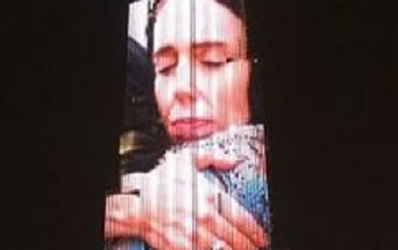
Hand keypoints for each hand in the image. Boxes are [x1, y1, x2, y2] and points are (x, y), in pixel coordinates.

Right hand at [124, 149, 268, 249]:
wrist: (136, 206)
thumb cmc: (160, 184)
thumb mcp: (186, 160)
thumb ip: (213, 157)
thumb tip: (233, 161)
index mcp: (209, 197)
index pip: (242, 220)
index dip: (256, 232)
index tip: (262, 237)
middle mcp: (205, 219)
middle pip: (237, 240)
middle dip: (251, 246)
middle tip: (256, 248)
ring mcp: (194, 237)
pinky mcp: (183, 249)